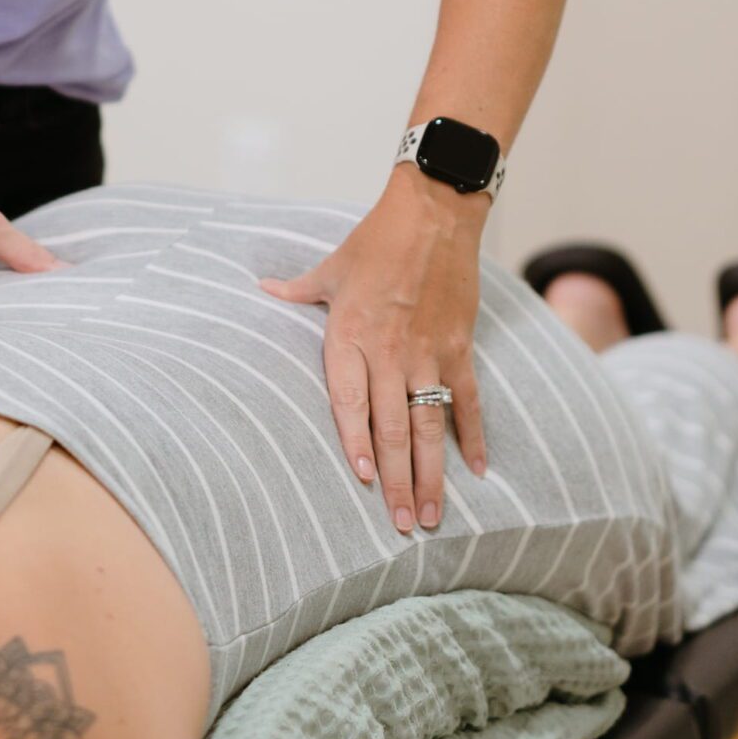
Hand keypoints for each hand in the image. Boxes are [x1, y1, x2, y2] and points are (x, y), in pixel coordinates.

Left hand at [259, 172, 487, 534]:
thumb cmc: (376, 240)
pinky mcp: (459, 347)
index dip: (355, 442)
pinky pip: (467, 400)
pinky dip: (472, 436)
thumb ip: (296, 291)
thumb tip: (261, 289)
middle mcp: (389, 351)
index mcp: (350, 335)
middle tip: (404, 525)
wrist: (433, 213)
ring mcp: (428, 352)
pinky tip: (476, 470)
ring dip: (432, 472)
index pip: (349, 402)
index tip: (361, 481)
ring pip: (430, 424)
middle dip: (396, 480)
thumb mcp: (330, 267)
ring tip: (433, 513)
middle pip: (392, 427)